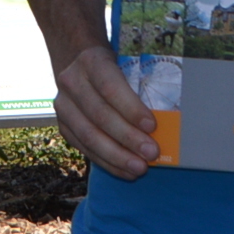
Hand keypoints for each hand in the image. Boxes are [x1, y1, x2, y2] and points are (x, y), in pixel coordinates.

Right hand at [51, 44, 162, 180]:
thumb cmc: (114, 68)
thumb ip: (141, 85)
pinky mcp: (63, 126)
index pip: (110, 87)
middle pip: (100, 114)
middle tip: (152, 153)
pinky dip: (107, 163)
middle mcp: (71, 81)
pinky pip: (85, 148)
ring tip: (140, 168)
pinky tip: (126, 172)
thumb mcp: (125, 64)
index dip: (131, 108)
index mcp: (91, 61)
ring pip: (89, 135)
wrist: (79, 65)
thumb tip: (171, 119)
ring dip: (117, 156)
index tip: (152, 126)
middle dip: (128, 137)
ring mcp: (63, 105)